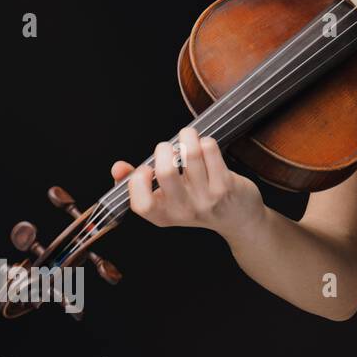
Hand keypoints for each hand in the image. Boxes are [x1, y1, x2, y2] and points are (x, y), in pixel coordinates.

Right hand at [111, 126, 263, 239]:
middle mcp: (184, 211)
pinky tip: (205, 145)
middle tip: (169, 147)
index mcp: (164, 216)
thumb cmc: (198, 203)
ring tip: (188, 136)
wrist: (239, 219)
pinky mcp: (226, 186)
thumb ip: (139, 184)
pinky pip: (210, 151)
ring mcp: (207, 199)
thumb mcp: (167, 201)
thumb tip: (118, 167)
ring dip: (187, 137)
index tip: (145, 168)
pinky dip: (205, 141)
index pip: (141, 204)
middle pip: (166, 173)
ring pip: (191, 155)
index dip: (137, 181)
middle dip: (163, 149)